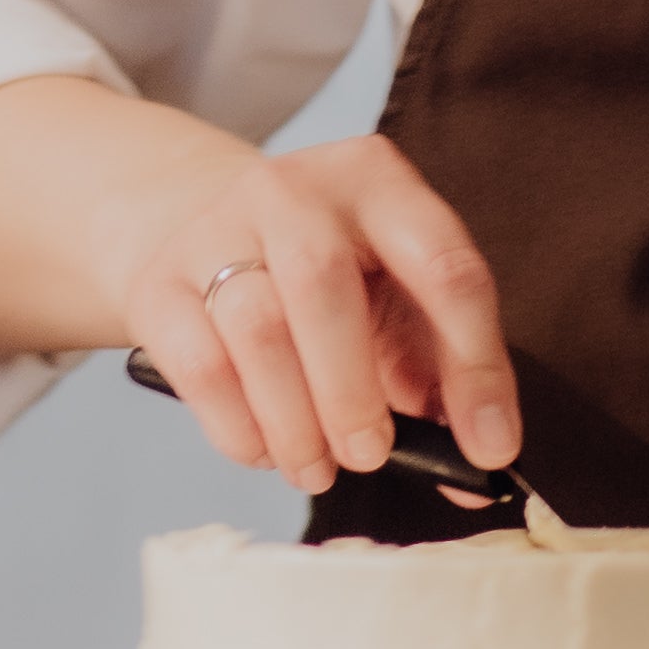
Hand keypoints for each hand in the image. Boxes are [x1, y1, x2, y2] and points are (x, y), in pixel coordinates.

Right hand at [104, 133, 517, 499]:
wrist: (204, 231)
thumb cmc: (327, 280)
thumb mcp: (395, 300)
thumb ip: (443, 374)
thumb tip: (481, 464)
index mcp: (377, 181)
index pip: (444, 265)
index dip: (475, 365)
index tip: (489, 446)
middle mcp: (294, 189)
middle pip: (323, 284)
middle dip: (353, 391)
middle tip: (370, 454)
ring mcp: (217, 228)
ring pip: (257, 329)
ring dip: (295, 421)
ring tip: (318, 466)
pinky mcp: (159, 281)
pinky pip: (199, 366)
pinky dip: (238, 427)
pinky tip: (265, 450)